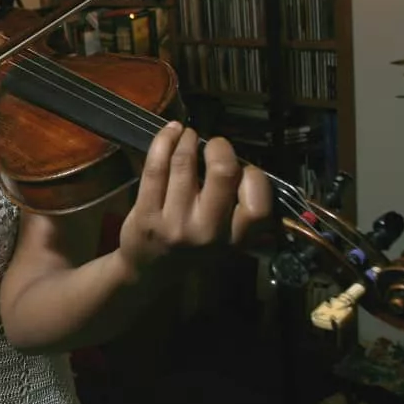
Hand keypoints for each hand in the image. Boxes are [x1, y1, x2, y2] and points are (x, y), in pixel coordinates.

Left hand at [118, 121, 271, 273]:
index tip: (241, 168)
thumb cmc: (192, 247)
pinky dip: (163, 142)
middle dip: (220, 147)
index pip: (258, 203)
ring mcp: (174, 224)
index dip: (254, 177)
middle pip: (223, 173)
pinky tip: (170, 132)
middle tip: (214, 144)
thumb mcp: (225, 240)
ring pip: (185, 164)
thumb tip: (238, 158)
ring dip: (187, 139)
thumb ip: (236, 208)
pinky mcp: (146, 214)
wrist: (148, 271)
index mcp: (234, 240)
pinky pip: (155, 168)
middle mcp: (206, 233)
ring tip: (187, 134)